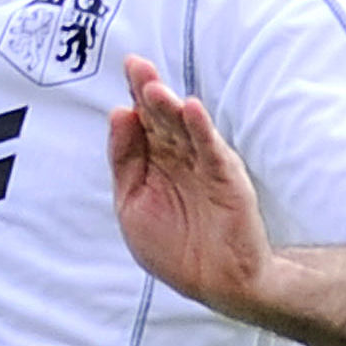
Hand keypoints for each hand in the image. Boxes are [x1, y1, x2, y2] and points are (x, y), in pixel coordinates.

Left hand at [108, 54, 272, 312]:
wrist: (213, 281)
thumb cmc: (172, 247)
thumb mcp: (132, 203)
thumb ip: (124, 160)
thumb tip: (119, 115)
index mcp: (155, 160)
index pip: (143, 121)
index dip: (134, 95)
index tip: (127, 66)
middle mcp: (180, 157)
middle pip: (162, 117)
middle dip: (148, 91)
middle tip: (136, 64)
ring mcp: (204, 166)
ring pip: (185, 129)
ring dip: (170, 108)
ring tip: (155, 89)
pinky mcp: (226, 179)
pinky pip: (211, 150)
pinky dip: (201, 130)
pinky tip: (190, 110)